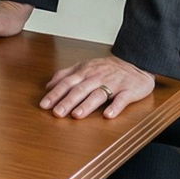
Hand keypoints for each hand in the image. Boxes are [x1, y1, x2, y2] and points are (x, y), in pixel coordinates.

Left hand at [39, 54, 156, 119]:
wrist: (135, 63)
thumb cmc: (106, 68)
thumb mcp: (84, 66)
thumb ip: (65, 74)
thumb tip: (48, 86)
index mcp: (85, 72)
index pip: (67, 83)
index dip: (55, 94)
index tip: (44, 105)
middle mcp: (97, 77)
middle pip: (80, 89)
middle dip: (67, 101)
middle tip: (57, 113)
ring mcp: (113, 83)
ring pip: (98, 94)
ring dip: (87, 105)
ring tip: (77, 115)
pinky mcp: (128, 91)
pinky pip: (122, 99)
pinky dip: (115, 107)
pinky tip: (108, 115)